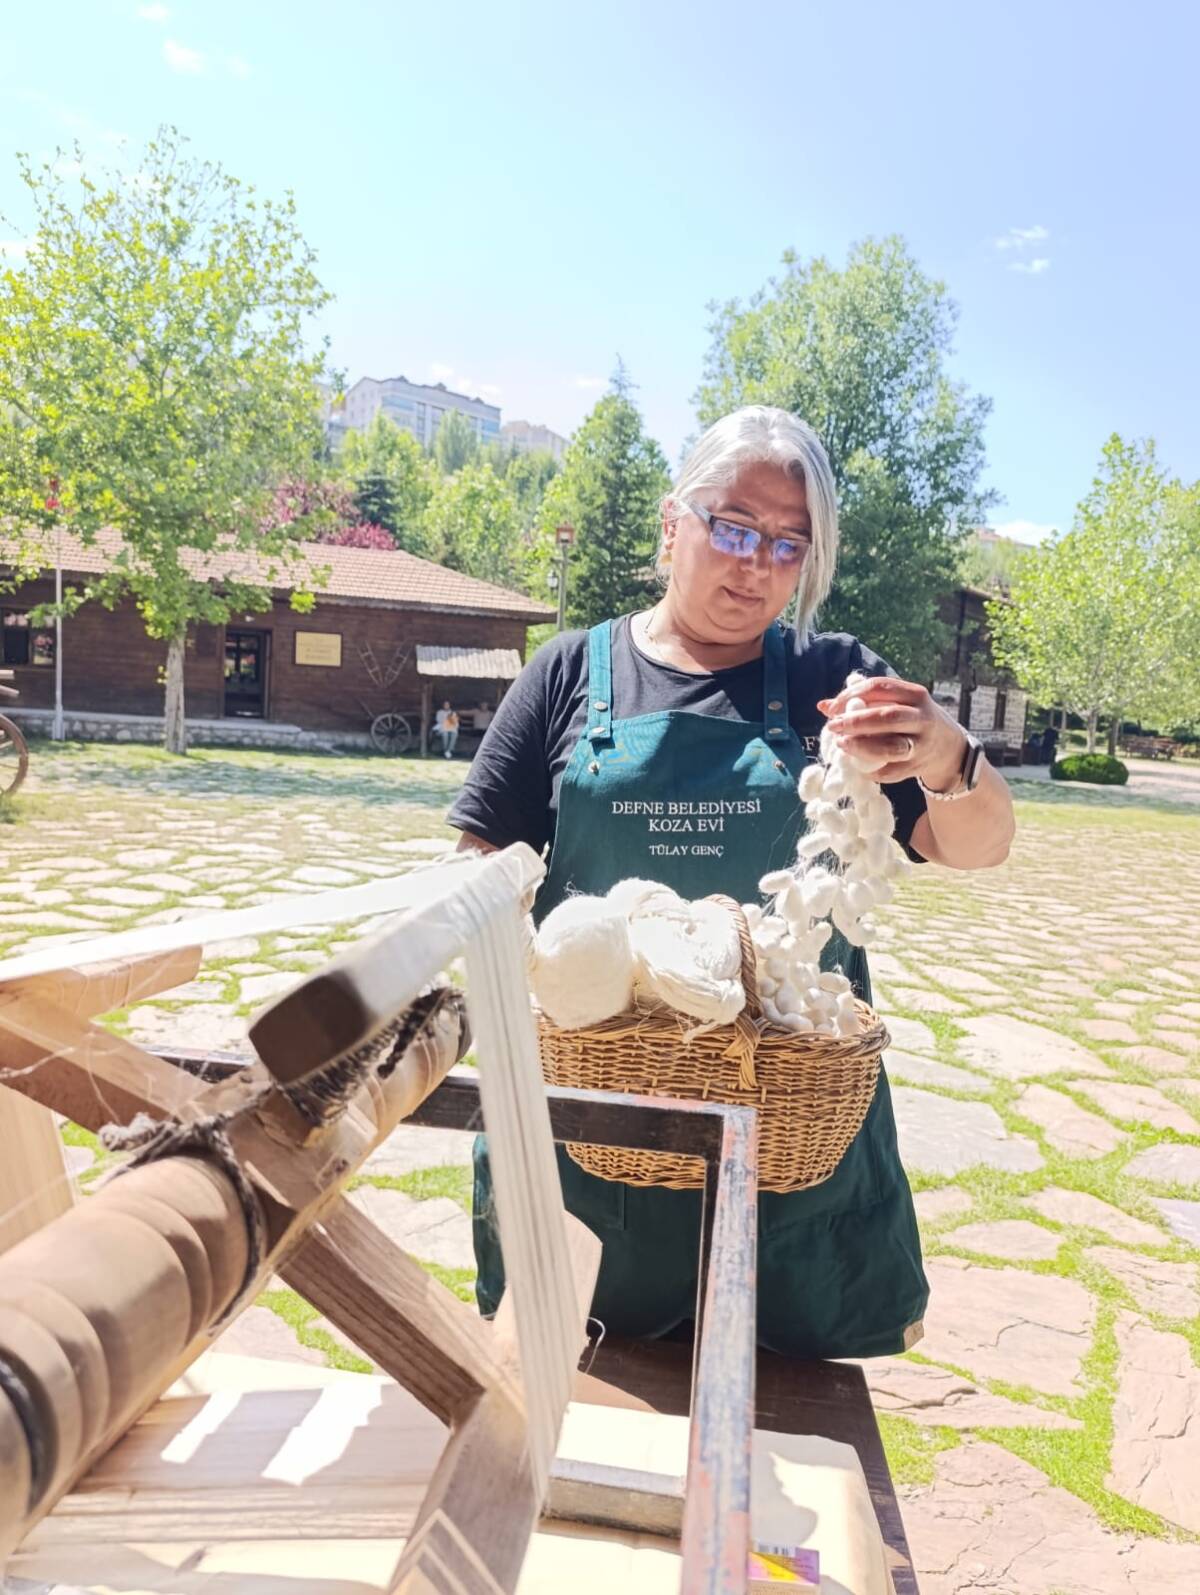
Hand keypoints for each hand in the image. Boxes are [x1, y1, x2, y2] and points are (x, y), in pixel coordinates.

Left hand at [817, 676, 965, 787]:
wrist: (949, 748)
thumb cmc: (912, 720)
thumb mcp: (897, 704)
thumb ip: (863, 702)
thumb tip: (823, 706)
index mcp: (915, 695)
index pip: (880, 687)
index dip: (852, 695)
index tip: (832, 708)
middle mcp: (921, 718)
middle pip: (886, 717)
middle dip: (855, 721)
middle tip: (832, 726)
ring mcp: (921, 744)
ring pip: (891, 747)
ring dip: (862, 747)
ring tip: (842, 745)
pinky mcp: (918, 767)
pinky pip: (892, 771)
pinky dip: (872, 771)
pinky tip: (857, 768)